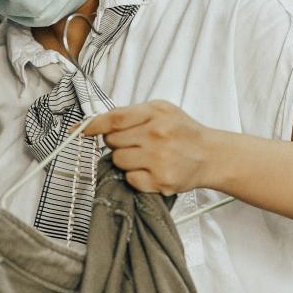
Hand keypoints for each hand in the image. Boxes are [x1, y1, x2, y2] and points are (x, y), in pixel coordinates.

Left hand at [80, 100, 213, 194]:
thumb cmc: (182, 132)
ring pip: (118, 160)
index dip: (93, 125)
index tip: (81, 130)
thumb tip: (95, 123)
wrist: (211, 155)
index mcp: (156, 113)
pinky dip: (135, 176)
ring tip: (145, 156)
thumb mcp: (161, 110)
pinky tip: (151, 169)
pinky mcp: (160, 181)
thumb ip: (131, 114)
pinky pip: (129, 179)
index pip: (115, 119)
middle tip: (136, 143)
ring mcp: (159, 159)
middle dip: (117, 143)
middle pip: (112, 142)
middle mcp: (157, 135)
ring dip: (126, 160)